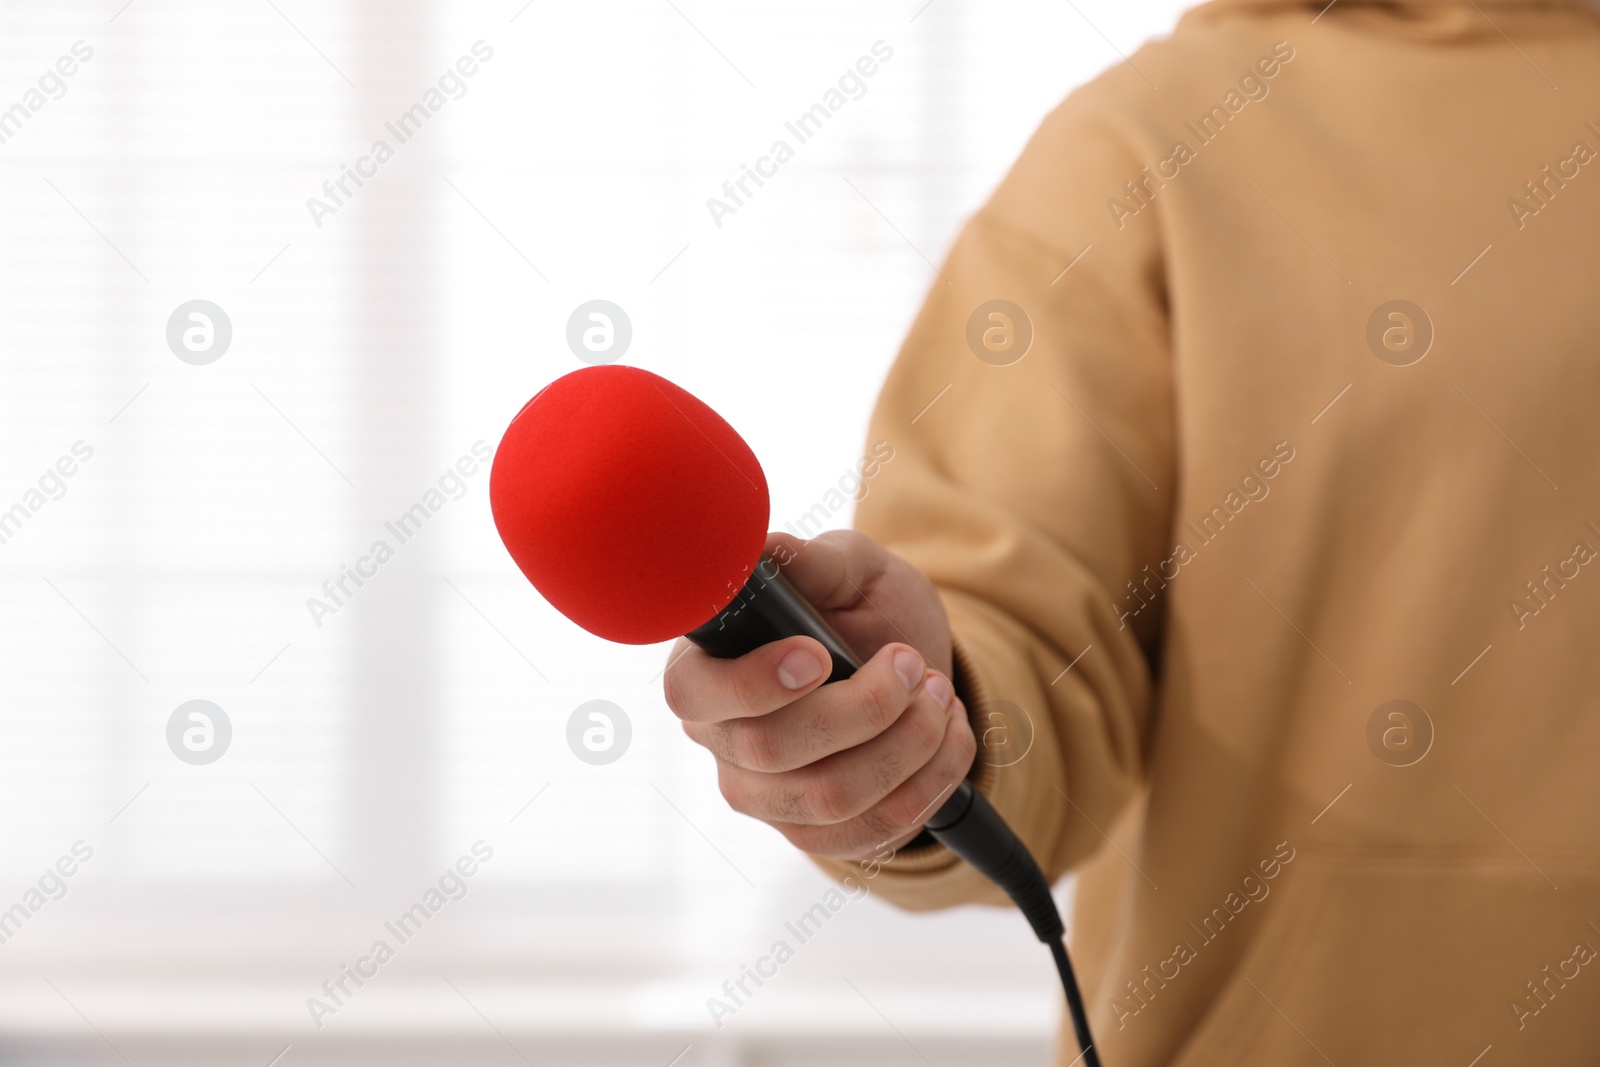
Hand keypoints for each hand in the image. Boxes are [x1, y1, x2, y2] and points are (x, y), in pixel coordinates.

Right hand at [662, 530, 973, 860]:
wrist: (913, 668)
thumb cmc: (864, 611)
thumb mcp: (850, 569)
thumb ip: (812, 561)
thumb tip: (764, 548)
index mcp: (707, 669)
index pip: (695, 695)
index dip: (753, 683)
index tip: (817, 654)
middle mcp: (723, 741)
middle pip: (771, 749)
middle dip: (863, 706)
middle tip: (911, 664)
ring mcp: (767, 797)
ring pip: (830, 798)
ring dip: (907, 745)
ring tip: (941, 694)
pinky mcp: (818, 834)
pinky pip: (872, 832)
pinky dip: (929, 781)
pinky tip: (948, 734)